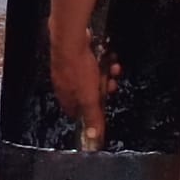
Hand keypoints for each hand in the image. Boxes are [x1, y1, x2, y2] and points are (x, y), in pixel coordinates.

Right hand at [48, 25, 120, 150]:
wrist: (71, 39)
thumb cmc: (79, 70)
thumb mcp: (90, 98)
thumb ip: (93, 118)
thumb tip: (94, 139)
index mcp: (66, 98)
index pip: (79, 113)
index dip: (94, 110)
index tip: (105, 105)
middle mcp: (65, 84)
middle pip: (88, 93)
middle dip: (103, 89)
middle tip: (112, 84)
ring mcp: (69, 68)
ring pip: (92, 76)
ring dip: (106, 73)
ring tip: (114, 68)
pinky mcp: (76, 54)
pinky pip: (92, 62)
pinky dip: (103, 60)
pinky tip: (109, 56)